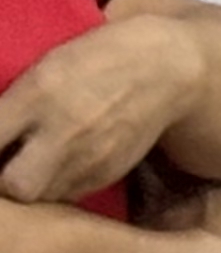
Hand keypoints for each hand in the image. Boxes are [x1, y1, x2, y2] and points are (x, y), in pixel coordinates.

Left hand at [0, 16, 207, 207]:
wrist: (172, 68)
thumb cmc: (105, 57)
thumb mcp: (51, 65)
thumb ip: (15, 102)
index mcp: (39, 92)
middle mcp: (63, 129)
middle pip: (13, 184)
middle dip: (6, 179)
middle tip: (9, 162)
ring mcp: (88, 156)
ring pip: (39, 194)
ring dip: (32, 183)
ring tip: (36, 162)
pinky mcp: (106, 173)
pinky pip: (68, 193)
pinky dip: (59, 183)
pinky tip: (63, 163)